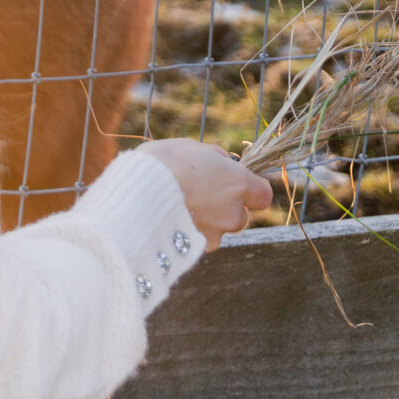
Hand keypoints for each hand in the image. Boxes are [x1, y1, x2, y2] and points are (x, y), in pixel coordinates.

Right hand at [137, 140, 272, 249]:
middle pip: (239, 215)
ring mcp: (215, 234)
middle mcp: (232, 212)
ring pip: (217, 230)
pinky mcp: (196, 250)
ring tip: (177, 208)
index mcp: (238, 183)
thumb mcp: (190, 147)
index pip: (262, 195)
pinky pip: (198, 241)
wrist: (136, 195)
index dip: (250, 191)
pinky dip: (189, 233)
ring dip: (205, 222)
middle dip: (224, 208)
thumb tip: (222, 161)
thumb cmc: (162, 163)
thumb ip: (213, 157)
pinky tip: (170, 221)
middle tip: (197, 194)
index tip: (233, 184)